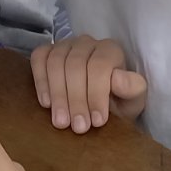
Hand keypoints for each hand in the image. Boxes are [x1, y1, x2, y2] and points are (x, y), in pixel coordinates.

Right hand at [31, 35, 147, 133]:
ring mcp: (64, 46)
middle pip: (75, 65)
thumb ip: (132, 89)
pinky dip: (40, 81)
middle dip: (76, 99)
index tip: (97, 122)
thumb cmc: (117, 102)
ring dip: (57, 94)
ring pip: (55, 63)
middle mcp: (87, 43)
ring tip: (61, 122)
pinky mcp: (46, 52)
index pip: (100, 66)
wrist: (98, 105)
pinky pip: (38, 59)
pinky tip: (46, 104)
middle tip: (78, 127)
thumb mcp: (132, 101)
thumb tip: (118, 79)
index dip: (97, 94)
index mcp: (110, 50)